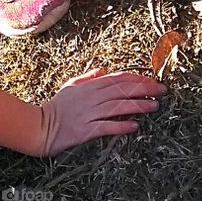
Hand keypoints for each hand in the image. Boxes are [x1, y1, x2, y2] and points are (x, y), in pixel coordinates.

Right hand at [37, 68, 165, 156]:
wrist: (39, 127)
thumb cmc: (56, 108)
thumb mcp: (70, 86)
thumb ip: (88, 77)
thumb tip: (104, 69)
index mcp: (89, 87)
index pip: (117, 79)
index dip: (137, 79)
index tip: (152, 80)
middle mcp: (90, 98)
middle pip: (122, 91)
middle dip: (144, 89)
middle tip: (162, 91)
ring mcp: (88, 114)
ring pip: (118, 107)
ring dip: (138, 106)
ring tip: (154, 106)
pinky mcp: (85, 130)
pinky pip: (106, 127)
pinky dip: (121, 126)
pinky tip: (134, 126)